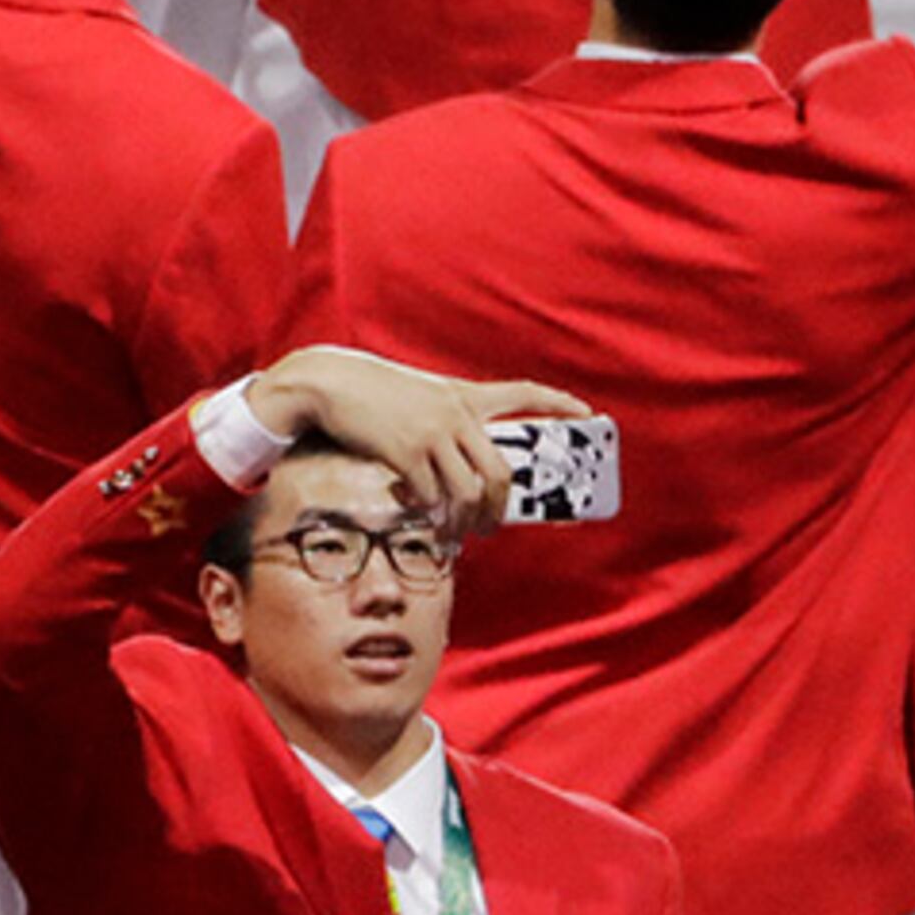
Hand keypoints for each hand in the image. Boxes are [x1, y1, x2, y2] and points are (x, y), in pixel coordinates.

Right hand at [242, 348, 589, 537]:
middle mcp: (456, 414)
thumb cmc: (372, 393)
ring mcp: (433, 433)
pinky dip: (430, 514)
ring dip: (465, 522)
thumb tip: (462, 468)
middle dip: (502, 507)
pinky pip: (430, 497)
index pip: (523, 393)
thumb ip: (447, 419)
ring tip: (457, 533)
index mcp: (464, 396)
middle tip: (493, 526)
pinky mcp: (406, 452)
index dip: (558, 403)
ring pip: (468, 492)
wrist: (328, 382)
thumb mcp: (421, 395)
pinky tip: (424, 516)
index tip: (586, 411)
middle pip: (501, 471)